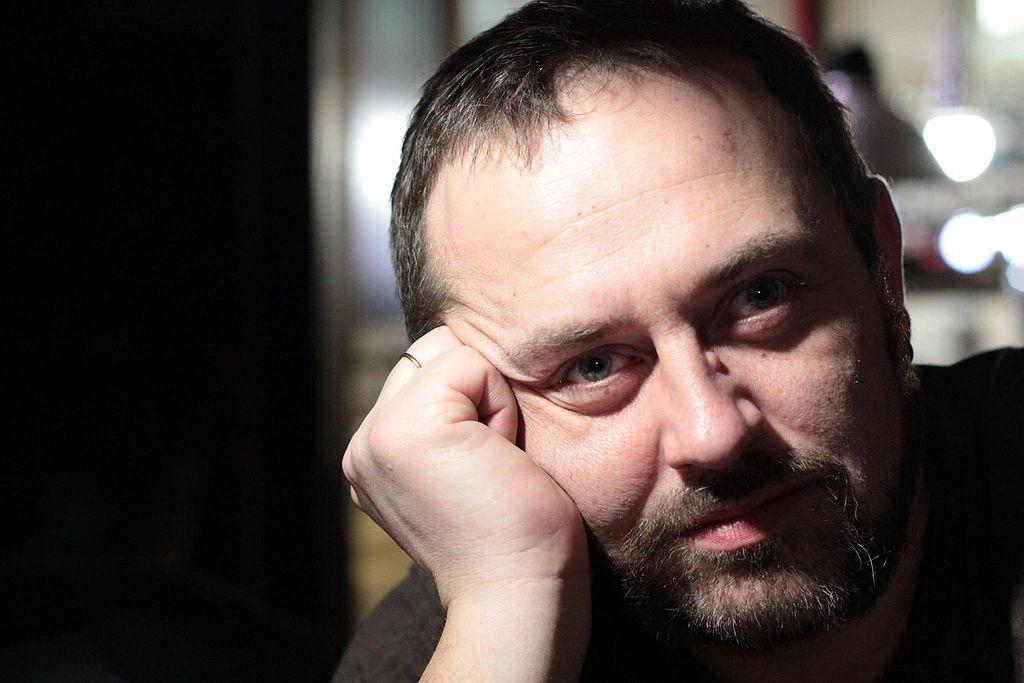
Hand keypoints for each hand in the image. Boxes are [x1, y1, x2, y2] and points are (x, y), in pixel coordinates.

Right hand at [342, 326, 588, 607]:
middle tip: (490, 462)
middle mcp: (362, 443)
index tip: (484, 466)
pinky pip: (469, 364)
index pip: (425, 366)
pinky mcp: (406, 428)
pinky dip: (499, 404)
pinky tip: (497, 458)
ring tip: (491, 459)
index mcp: (372, 453)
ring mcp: (375, 435)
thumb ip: (444, 420)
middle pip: (433, 349)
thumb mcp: (462, 466)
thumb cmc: (515, 535)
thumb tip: (464, 365)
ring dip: (486, 396)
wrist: (518, 593)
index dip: (474, 397)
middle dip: (476, 389)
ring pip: (448, 350)